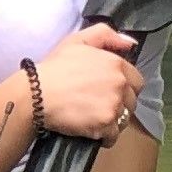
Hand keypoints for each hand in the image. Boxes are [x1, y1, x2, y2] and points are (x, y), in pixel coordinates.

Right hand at [32, 22, 144, 140]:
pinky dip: (104, 136)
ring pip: (124, 118)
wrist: (36, 94)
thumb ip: (106, 35)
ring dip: (112, 120)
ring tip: (94, 117)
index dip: (123, 87)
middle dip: (119, 104)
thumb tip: (131, 43)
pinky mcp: (106, 124)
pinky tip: (92, 130)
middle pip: (131, 101)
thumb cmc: (54, 68)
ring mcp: (114, 104)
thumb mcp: (77, 41)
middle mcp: (119, 83)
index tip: (107, 91)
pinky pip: (114, 135)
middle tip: (98, 105)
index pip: (136, 80)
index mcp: (115, 64)